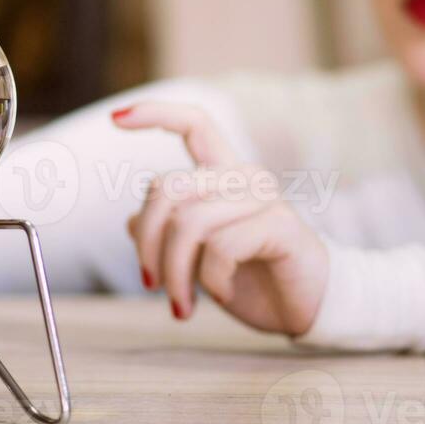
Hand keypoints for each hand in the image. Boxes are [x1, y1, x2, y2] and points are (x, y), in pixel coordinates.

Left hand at [115, 101, 328, 336]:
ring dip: (175, 275)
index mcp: (224, 174)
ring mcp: (263, 197)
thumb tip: (132, 221)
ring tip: (182, 305)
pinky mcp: (279, 225)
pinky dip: (211, 281)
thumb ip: (169, 234)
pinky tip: (223, 294)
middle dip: (146, 243)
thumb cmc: (253, 280)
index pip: (193, 124)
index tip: (116, 118)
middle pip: (167, 188)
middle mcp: (244, 176)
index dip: (155, 114)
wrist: (309, 309)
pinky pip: (220, 247)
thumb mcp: (199, 258)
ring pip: (188, 224)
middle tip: (149, 284)